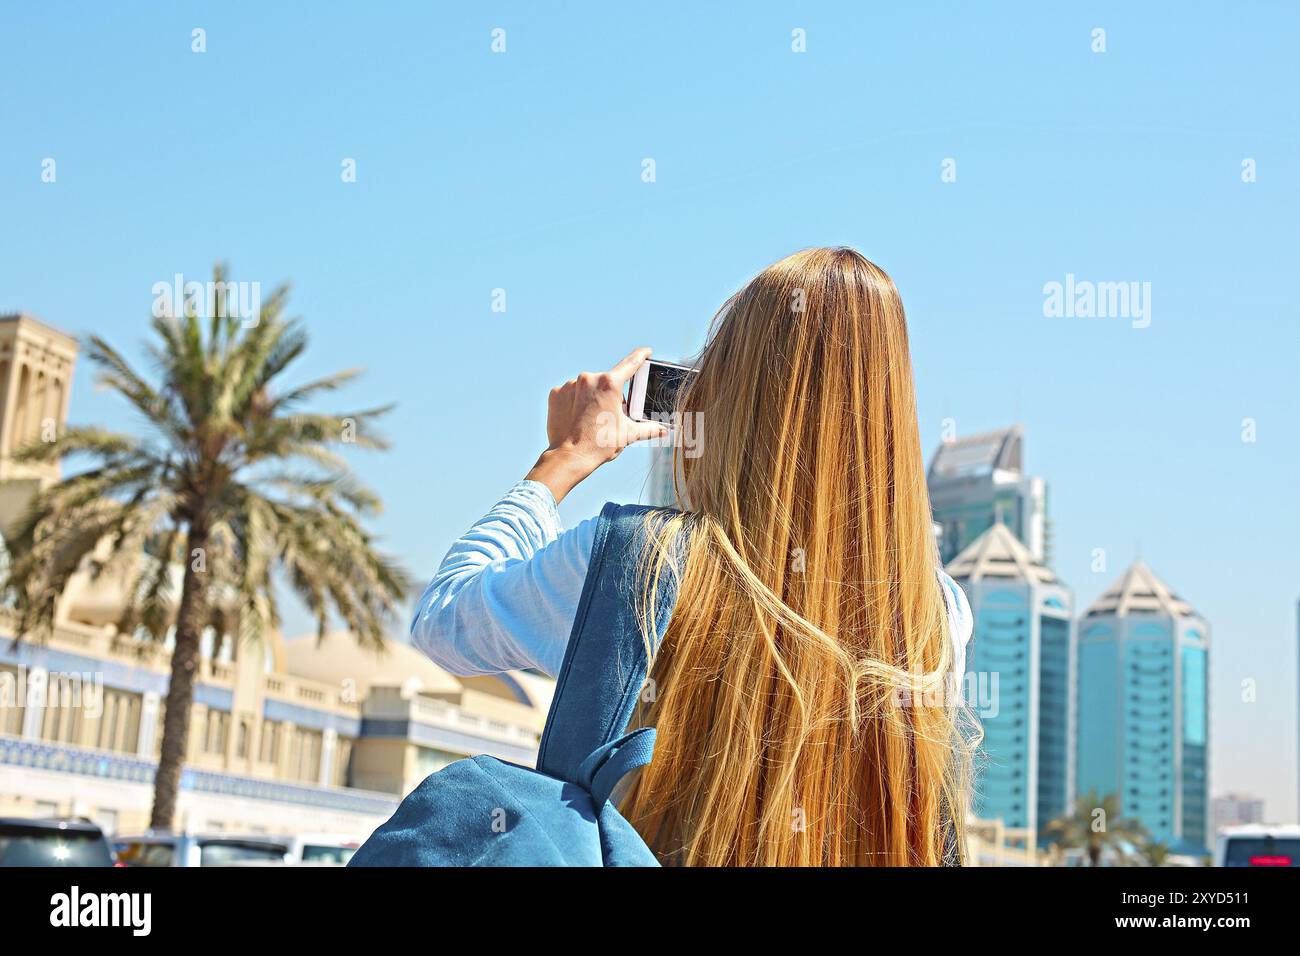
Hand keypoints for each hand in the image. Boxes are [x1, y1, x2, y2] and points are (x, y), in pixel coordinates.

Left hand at [525, 347, 667, 503]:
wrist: (569, 457)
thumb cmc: (600, 445)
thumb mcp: (629, 434)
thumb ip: (650, 428)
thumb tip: (664, 430)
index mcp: (610, 384)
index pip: (630, 363)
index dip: (641, 356)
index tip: (646, 351)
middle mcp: (589, 378)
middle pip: (607, 381)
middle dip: (612, 395)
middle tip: (611, 415)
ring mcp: (570, 385)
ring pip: (588, 387)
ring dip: (593, 398)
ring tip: (592, 420)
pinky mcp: (556, 393)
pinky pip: (570, 393)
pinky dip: (575, 402)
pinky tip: (577, 418)